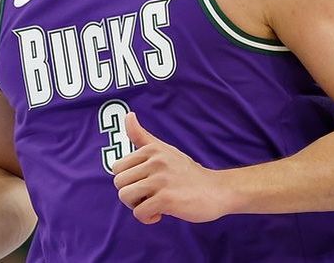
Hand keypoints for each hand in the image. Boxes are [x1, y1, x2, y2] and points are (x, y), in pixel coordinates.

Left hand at [111, 112, 226, 224]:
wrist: (217, 190)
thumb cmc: (187, 173)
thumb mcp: (164, 150)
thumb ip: (142, 136)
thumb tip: (128, 115)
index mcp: (151, 150)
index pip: (117, 168)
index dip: (127, 180)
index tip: (144, 184)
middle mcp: (155, 162)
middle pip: (119, 183)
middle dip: (130, 194)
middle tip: (148, 197)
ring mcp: (161, 180)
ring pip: (125, 196)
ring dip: (136, 206)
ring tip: (153, 205)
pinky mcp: (167, 199)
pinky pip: (139, 212)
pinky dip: (147, 218)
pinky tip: (160, 214)